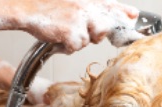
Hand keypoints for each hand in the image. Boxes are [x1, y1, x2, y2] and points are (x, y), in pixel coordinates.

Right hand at [17, 0, 141, 52]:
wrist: (28, 11)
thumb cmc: (49, 11)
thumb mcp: (72, 7)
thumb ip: (90, 14)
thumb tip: (106, 25)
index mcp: (86, 2)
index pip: (110, 6)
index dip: (123, 11)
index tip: (134, 15)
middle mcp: (85, 8)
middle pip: (104, 28)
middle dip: (95, 34)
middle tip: (80, 30)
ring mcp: (79, 20)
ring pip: (89, 40)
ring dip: (78, 40)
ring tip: (65, 31)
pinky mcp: (72, 32)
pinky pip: (76, 47)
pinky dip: (67, 47)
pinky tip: (58, 37)